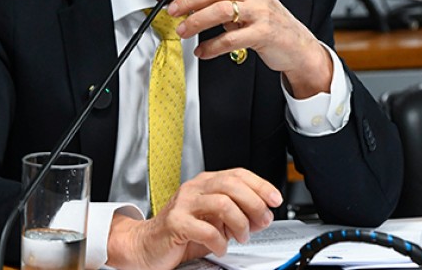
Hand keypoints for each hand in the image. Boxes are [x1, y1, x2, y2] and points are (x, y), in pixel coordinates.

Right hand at [106, 169, 281, 269]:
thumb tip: (262, 216)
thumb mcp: (213, 220)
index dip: (260, 185)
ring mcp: (183, 204)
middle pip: (232, 184)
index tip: (275, 199)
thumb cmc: (180, 232)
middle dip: (254, 204)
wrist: (146, 245)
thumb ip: (236, 215)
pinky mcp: (176, 223)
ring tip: (241, 237)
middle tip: (260, 222)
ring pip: (223, 203)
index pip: (237, 174)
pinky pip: (206, 229)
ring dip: (240, 224)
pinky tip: (221, 248)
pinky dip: (220, 242)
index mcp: (204, 183)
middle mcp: (194, 189)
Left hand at [160, 0, 332, 97]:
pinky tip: (202, 51)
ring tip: (183, 31)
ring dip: (196, 22)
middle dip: (187, 0)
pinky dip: (212, 46)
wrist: (297, 45)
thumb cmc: (266, 21)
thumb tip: (185, 0)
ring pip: (220, 11)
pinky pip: (230, 39)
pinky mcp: (263, 33)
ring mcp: (260, 11)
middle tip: (172, 11)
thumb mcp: (247, 0)